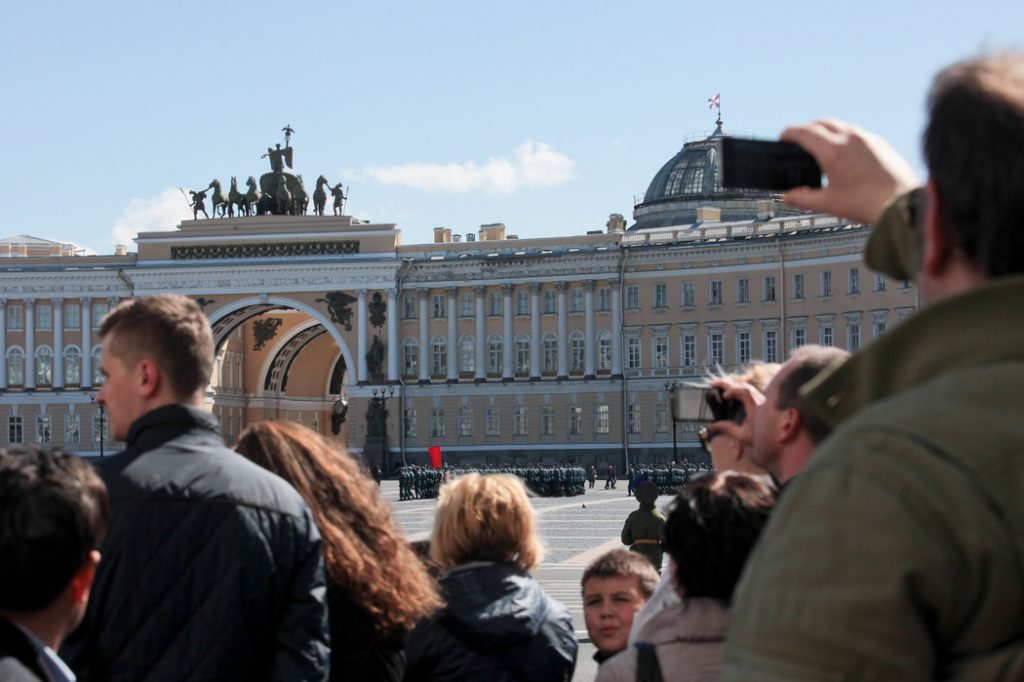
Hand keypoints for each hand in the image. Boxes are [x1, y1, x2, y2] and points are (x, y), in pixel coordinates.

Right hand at [707, 379, 764, 446]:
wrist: (773, 440)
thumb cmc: (758, 438)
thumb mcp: (741, 435)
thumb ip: (727, 429)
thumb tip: (711, 425)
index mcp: (755, 408)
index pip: (745, 392)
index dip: (733, 391)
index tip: (724, 396)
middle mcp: (758, 401)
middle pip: (743, 386)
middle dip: (727, 384)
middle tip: (712, 384)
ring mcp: (759, 399)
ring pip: (745, 386)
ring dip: (731, 384)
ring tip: (717, 385)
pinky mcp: (758, 400)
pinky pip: (747, 389)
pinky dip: (736, 388)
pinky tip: (728, 390)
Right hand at [781, 120, 918, 224]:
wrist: (902, 203)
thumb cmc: (867, 204)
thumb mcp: (828, 203)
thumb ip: (803, 198)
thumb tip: (787, 197)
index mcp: (832, 151)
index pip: (804, 132)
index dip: (789, 132)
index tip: (783, 136)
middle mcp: (850, 138)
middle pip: (821, 122)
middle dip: (806, 128)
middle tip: (798, 139)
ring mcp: (867, 138)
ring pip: (840, 125)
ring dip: (826, 129)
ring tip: (820, 143)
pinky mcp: (880, 143)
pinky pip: (857, 132)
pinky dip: (844, 135)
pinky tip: (844, 151)